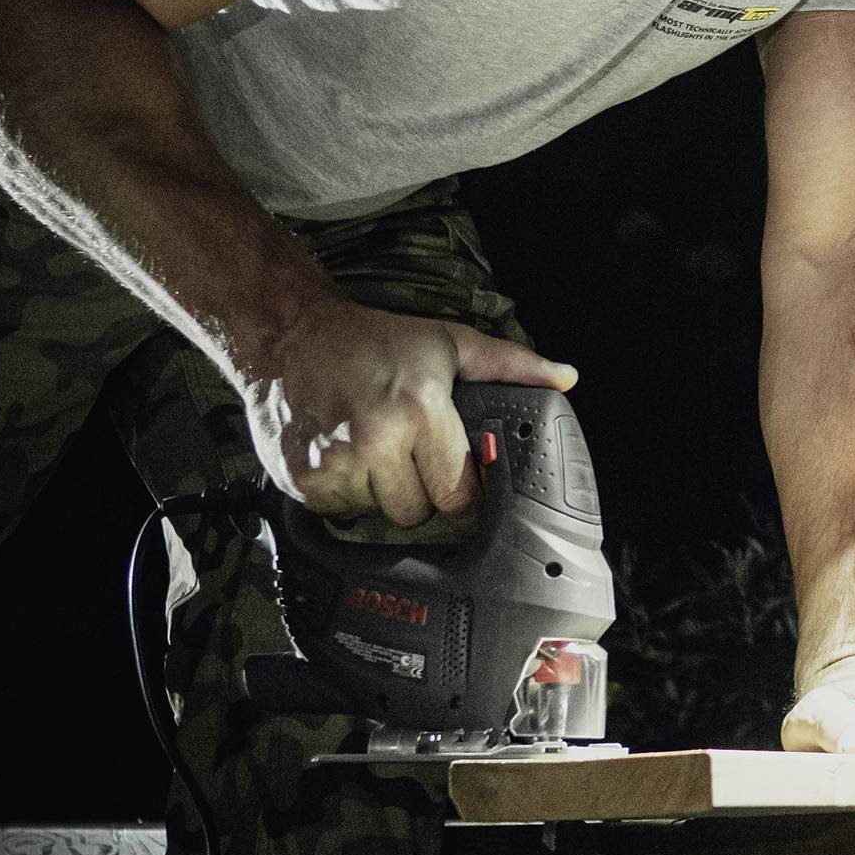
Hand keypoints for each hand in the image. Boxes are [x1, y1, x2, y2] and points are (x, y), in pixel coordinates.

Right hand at [242, 299, 578, 525]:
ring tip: (375, 450)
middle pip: (419, 513)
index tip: (461, 486)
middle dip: (421, 491)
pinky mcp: (302, 482)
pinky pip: (341, 514)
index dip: (464, 494)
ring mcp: (336, 465)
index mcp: (421, 408)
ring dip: (382, 493)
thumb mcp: (448, 342)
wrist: (290, 338)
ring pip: (379, 517)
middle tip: (410, 455)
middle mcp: (377, 439)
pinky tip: (346, 456)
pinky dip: (347, 495)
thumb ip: (510, 364)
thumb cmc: (374, 341)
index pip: (459, 495)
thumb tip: (564, 378)